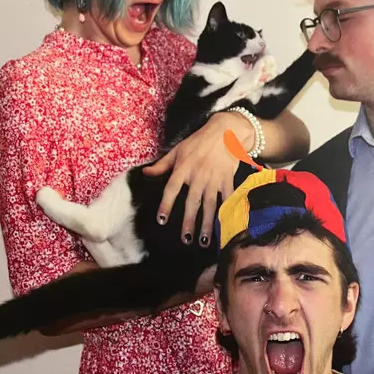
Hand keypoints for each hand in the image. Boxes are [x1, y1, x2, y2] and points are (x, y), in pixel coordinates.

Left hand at [142, 112, 251, 246]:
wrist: (225, 132)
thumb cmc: (198, 142)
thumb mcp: (177, 150)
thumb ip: (162, 165)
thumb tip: (145, 173)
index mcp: (183, 168)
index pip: (171, 189)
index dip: (166, 205)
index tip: (161, 220)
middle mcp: (198, 175)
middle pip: (192, 202)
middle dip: (189, 222)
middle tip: (186, 239)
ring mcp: (214, 179)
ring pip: (210, 205)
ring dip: (207, 223)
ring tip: (203, 240)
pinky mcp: (228, 179)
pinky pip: (227, 198)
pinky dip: (226, 212)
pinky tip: (225, 226)